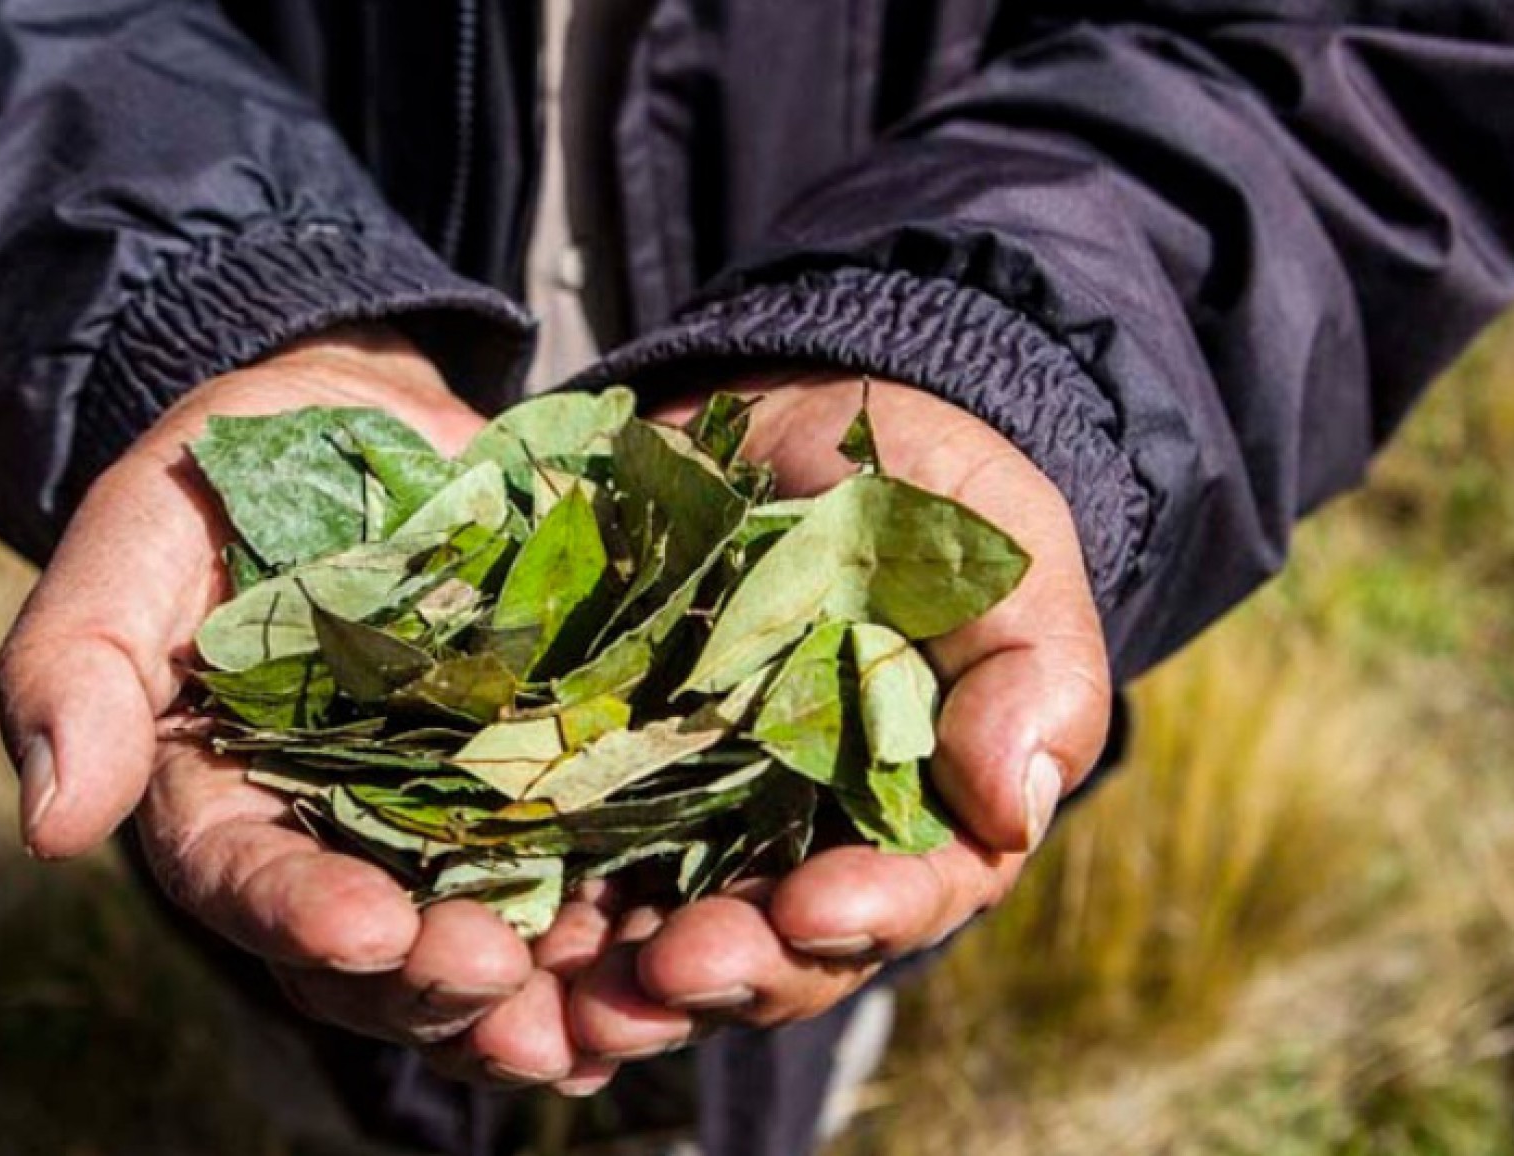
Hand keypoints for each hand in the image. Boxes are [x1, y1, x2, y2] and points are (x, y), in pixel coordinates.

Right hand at [0, 328, 614, 1088]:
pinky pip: (584, 876)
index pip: (246, 880)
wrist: (359, 424)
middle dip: (430, 978)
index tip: (365, 929)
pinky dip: (622, 929)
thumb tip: (49, 828)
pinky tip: (665, 957)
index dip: (301, 915)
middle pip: (372, 953)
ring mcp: (445, 822)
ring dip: (538, 994)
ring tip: (596, 1014)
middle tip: (492, 975)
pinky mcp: (545, 784)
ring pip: (483, 944)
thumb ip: (77, 662)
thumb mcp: (137, 533)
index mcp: (220, 801)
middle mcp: (334, 840)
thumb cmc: (227, 476)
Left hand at [565, 376, 1112, 1056]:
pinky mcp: (589, 779)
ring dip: (613, 985)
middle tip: (670, 971)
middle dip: (722, 972)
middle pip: (765, 953)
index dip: (859, 918)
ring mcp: (686, 824)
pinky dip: (522, 921)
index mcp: (913, 824)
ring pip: (652, 941)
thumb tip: (1014, 804)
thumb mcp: (1002, 565)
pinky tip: (483, 946)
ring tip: (566, 999)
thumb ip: (1030, 679)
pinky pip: (551, 869)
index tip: (810, 908)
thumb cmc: (930, 506)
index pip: (898, 899)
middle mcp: (796, 852)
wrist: (798, 428)